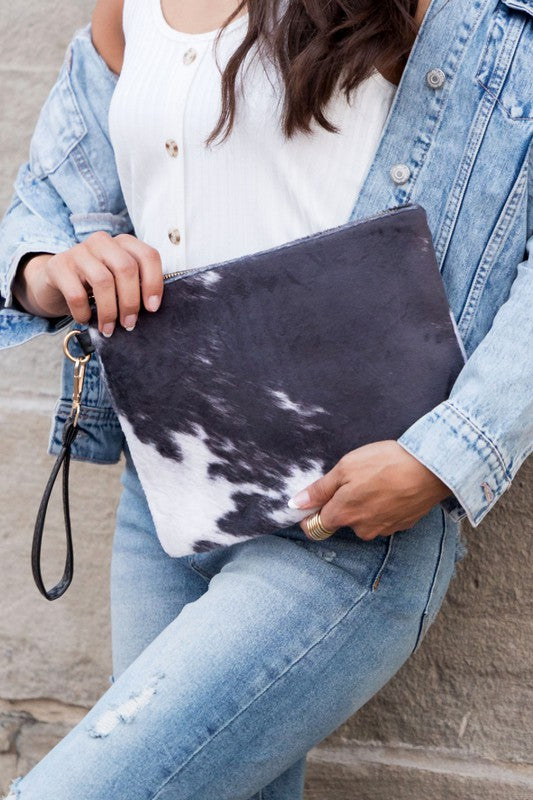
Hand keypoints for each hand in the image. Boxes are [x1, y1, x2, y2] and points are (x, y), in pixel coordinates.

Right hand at [11, 233, 164, 336]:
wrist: (55, 282)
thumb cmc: (94, 285)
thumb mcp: (118, 281)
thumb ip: (136, 286)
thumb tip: (152, 308)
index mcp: (123, 243)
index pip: (148, 256)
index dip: (154, 283)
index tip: (152, 308)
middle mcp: (102, 241)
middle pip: (126, 268)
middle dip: (131, 302)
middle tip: (129, 324)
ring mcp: (78, 251)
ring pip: (103, 281)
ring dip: (109, 311)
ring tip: (109, 329)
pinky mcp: (58, 265)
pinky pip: (76, 294)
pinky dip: (84, 312)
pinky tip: (85, 320)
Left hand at [288, 440, 452, 540]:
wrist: (431, 469)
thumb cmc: (385, 463)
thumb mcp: (346, 468)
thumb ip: (320, 489)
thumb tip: (296, 504)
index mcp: (343, 514)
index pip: (315, 527)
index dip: (311, 513)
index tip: (316, 499)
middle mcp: (361, 529)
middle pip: (342, 522)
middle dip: (343, 504)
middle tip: (356, 478)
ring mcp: (384, 529)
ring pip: (364, 520)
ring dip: (366, 505)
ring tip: (378, 480)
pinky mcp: (402, 525)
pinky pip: (384, 518)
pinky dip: (385, 505)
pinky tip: (393, 487)